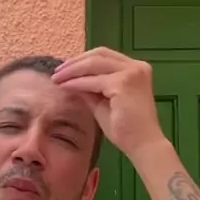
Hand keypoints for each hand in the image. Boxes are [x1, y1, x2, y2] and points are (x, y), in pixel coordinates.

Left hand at [52, 47, 165, 161]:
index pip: (105, 56)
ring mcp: (131, 73)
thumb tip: (70, 78)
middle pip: (99, 54)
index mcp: (136, 69)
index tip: (65, 69)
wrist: (142, 145)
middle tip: (57, 72)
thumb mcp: (103, 103)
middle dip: (75, 62)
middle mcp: (137, 67)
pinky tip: (64, 87)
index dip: (83, 59)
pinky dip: (76, 83)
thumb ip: (90, 89)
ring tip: (56, 79)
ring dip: (72, 70)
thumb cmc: (126, 129)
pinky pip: (92, 81)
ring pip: (94, 64)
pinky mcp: (123, 83)